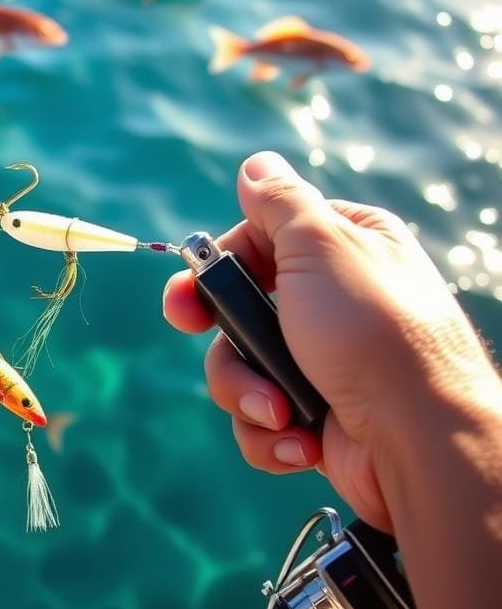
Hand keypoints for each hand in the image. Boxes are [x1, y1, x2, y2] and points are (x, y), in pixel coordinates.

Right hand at [163, 151, 490, 530]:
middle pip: (239, 311)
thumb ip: (279, 201)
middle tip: (197, 342)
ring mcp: (323, 363)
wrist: (420, 441)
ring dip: (247, 394)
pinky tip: (301, 443)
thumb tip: (256, 164)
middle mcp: (332, 302)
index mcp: (341, 248)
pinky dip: (271, 434)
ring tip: (279, 411)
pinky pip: (262, 420)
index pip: (257, 241)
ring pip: (242, 369)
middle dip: (225, 340)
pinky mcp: (317, 416)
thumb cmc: (370, 331)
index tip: (188, 295)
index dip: (216, 268)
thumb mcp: (320, 244)